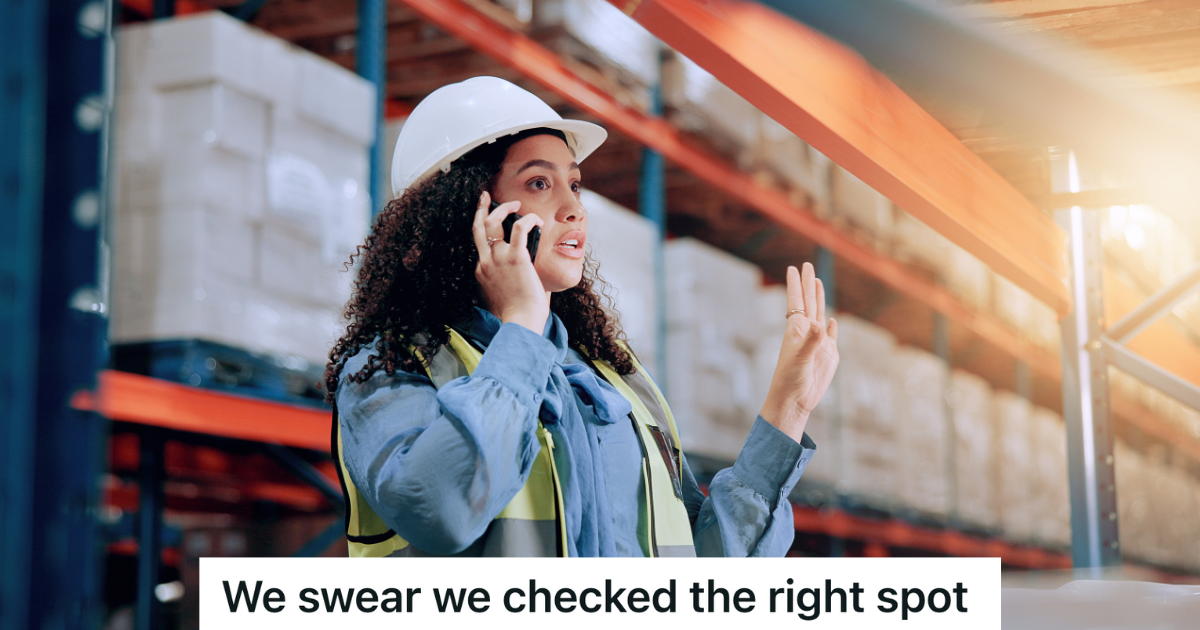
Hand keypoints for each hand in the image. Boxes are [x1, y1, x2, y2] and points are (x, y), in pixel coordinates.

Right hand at [472, 191, 548, 333]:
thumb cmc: (517, 313)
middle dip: (480, 208)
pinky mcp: (516, 258)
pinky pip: (519, 228)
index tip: (490, 221)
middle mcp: (486, 262)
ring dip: (504, 208)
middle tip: (484, 196)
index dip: (485, 231)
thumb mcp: (502, 295)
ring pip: (493, 222)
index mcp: (482, 271)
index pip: (480, 245)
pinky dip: (527, 219)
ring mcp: (498, 259)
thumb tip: (519, 273)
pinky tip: (536, 220)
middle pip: (477, 228)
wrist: (521, 321)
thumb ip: (505, 281)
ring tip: (516, 204)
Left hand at [759, 262, 838, 442]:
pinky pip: (831, 336)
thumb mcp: (800, 359)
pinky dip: (832, 327)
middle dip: (808, 284)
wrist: (794, 401)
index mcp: (796, 331)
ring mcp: (818, 343)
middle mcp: (807, 333)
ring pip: (819, 314)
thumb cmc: (790, 380)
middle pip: (808, 302)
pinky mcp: (828, 355)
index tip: (794, 268)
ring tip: (817, 282)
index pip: (797, 302)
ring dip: (818, 298)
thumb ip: (811, 341)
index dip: (796, 285)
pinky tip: (831, 320)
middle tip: (807, 264)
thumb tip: (821, 323)